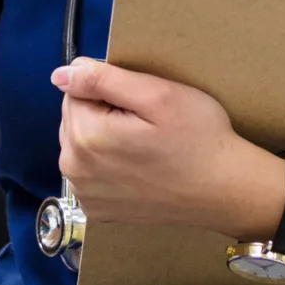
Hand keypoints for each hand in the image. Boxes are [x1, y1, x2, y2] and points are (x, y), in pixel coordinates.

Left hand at [52, 58, 284, 242]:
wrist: (223, 190)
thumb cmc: (198, 138)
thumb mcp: (157, 94)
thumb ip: (103, 79)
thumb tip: (61, 74)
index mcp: (86, 136)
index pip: (75, 90)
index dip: (109, 90)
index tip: (140, 105)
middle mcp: (75, 169)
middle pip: (75, 118)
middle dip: (103, 113)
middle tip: (145, 125)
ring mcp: (84, 194)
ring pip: (80, 144)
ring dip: (103, 138)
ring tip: (143, 145)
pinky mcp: (97, 210)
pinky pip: (89, 171)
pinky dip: (106, 165)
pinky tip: (137, 167)